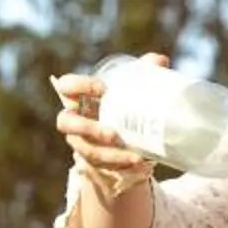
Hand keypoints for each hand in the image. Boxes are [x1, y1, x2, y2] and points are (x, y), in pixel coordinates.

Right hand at [51, 54, 167, 196]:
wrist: (125, 138)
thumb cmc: (124, 104)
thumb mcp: (134, 87)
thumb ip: (144, 72)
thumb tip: (161, 61)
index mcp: (80, 97)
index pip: (66, 86)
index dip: (78, 86)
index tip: (103, 88)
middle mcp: (74, 120)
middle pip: (65, 122)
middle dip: (86, 128)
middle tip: (112, 133)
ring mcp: (81, 142)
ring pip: (84, 150)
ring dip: (107, 155)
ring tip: (133, 157)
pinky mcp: (93, 161)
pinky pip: (101, 166)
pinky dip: (120, 166)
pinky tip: (139, 164)